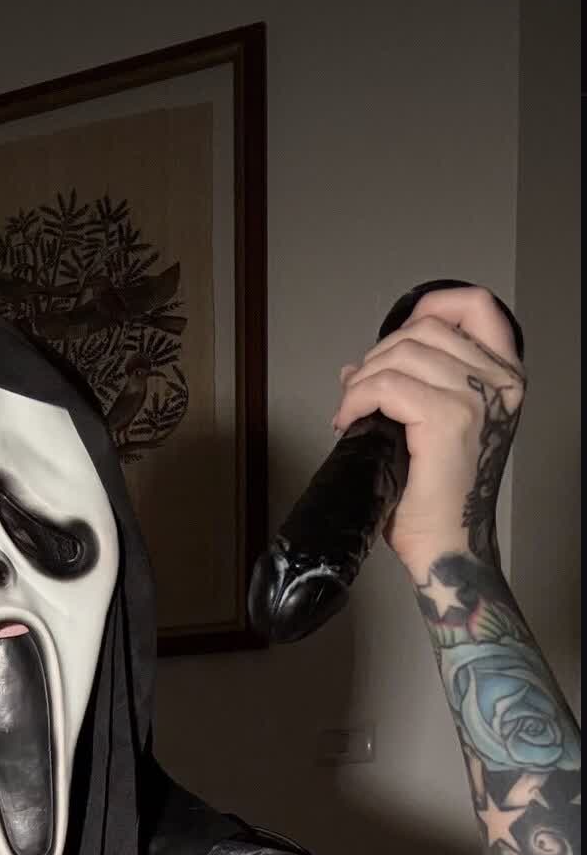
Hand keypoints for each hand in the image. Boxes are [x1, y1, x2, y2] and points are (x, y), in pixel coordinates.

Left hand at [332, 285, 525, 574]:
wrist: (448, 548)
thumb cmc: (440, 499)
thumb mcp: (434, 429)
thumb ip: (410, 387)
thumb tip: (357, 367)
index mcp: (504, 378)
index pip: (476, 306)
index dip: (431, 306)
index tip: (397, 335)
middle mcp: (499, 382)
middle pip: (426, 328)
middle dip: (379, 354)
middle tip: (359, 393)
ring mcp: (477, 398)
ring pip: (402, 352)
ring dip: (363, 377)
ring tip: (351, 410)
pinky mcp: (448, 418)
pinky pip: (388, 384)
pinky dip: (358, 396)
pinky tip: (349, 419)